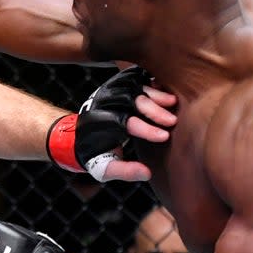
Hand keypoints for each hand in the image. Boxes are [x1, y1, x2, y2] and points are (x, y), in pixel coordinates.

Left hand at [47, 67, 176, 181]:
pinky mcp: (118, 86)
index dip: (146, 129)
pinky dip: (150, 83)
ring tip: (173, 102)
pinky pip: (135, 79)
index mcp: (101, 124)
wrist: (80, 135)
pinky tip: (165, 90)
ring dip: (155, 94)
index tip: (164, 137)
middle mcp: (105, 104)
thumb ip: (124, 171)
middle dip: (153, 110)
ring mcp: (111, 92)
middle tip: (172, 121)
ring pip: (135, 87)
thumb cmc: (94, 154)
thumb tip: (147, 174)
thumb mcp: (104, 168)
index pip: (126, 123)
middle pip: (132, 101)